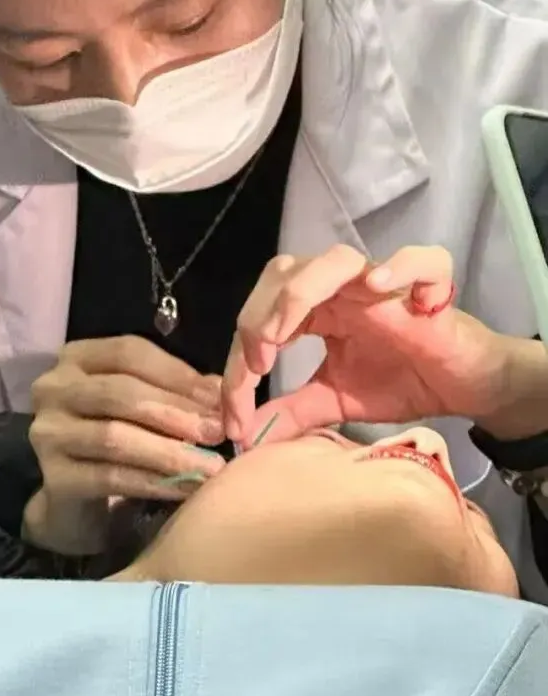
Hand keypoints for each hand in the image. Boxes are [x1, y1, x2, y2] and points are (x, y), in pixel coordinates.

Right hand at [25, 338, 226, 555]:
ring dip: (170, 451)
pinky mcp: (54, 477)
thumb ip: (172, 392)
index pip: (128, 352)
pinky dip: (154, 482)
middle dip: (176, 412)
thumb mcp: (139, 407)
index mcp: (75, 359)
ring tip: (210, 466)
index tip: (218, 397)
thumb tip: (219, 391)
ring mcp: (47, 433)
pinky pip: (110, 477)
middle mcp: (52, 389)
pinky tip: (187, 488)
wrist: (73, 503)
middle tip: (217, 433)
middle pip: (120, 393)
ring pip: (115, 436)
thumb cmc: (114, 443)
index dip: (176, 374)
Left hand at [222, 244, 508, 446]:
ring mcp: (383, 284)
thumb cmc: (400, 382)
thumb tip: (244, 436)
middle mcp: (341, 288)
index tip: (233, 417)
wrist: (461, 388)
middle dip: (258, 316)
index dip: (239, 364)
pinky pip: (419, 261)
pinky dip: (399, 267)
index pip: (261, 318)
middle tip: (256, 364)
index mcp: (316, 309)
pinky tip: (378, 287)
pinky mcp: (429, 289)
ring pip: (335, 259)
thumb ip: (290, 411)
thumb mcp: (334, 401)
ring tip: (287, 331)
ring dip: (300, 292)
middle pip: (284, 274)